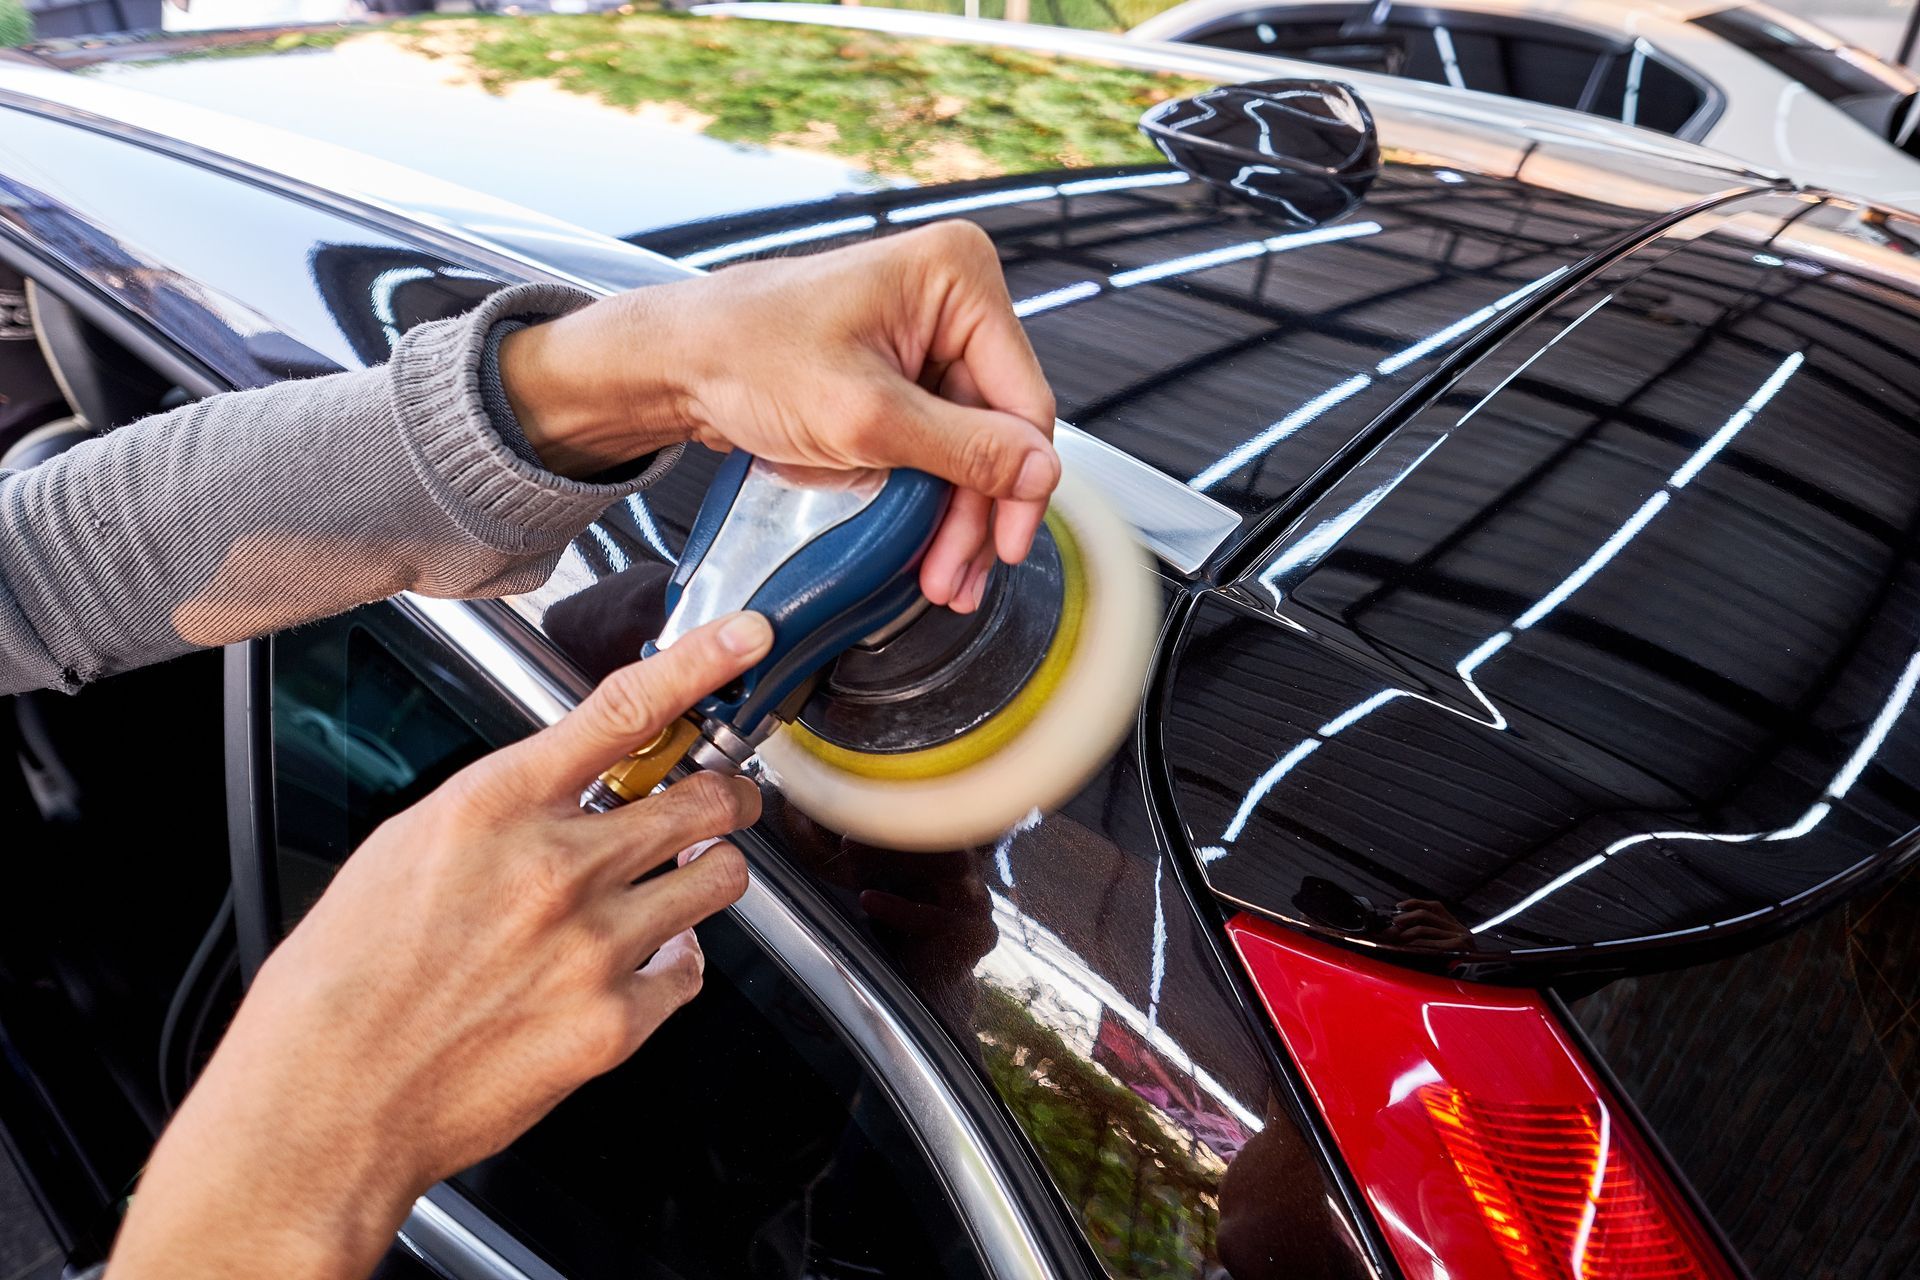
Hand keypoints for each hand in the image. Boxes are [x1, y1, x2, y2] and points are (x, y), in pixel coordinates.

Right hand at [107, 612, 774, 1279]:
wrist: (322, 1101)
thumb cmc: (345, 980)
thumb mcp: (410, 847)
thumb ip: (507, 807)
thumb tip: (574, 784)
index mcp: (495, 807)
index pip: (623, 710)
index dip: (701, 664)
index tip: (747, 639)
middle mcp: (556, 868)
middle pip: (706, 797)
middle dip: (728, 793)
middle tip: (724, 800)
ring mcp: (594, 947)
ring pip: (721, 878)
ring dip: (710, 872)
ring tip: (677, 884)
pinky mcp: (614, 1022)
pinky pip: (692, 970)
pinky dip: (674, 964)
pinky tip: (635, 967)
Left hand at [501, 221, 1058, 611]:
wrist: (677, 361)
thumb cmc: (746, 355)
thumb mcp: (864, 416)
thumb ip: (963, 448)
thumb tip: (1042, 474)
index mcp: (956, 275)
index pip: (1023, 398)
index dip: (1019, 483)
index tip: (1006, 546)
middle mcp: (952, 298)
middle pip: (999, 428)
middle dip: (977, 510)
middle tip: (957, 577)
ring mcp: (929, 335)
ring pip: (972, 445)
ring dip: (957, 515)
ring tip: (940, 576)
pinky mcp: (905, 371)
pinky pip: (940, 441)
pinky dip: (932, 496)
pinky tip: (925, 544)